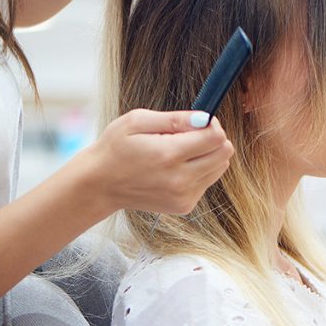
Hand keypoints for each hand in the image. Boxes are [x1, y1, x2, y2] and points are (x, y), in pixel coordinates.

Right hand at [84, 109, 233, 214]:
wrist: (101, 184)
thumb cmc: (116, 148)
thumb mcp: (137, 121)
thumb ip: (174, 119)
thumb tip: (204, 119)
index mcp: (168, 155)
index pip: (216, 138)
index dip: (211, 124)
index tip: (197, 122)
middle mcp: (180, 180)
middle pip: (224, 154)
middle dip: (213, 139)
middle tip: (189, 135)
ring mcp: (183, 196)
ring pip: (219, 167)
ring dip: (207, 155)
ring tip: (179, 152)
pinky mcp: (184, 206)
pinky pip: (207, 181)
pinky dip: (198, 171)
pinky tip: (175, 168)